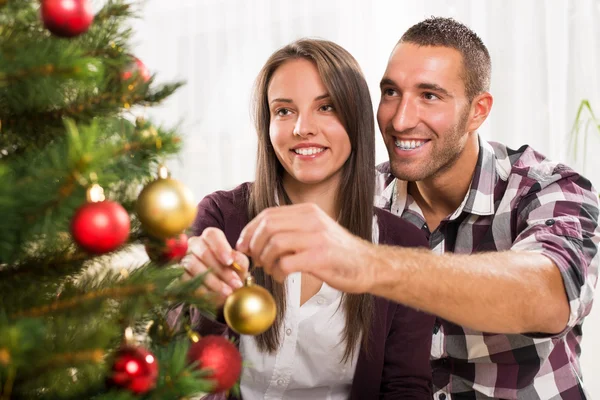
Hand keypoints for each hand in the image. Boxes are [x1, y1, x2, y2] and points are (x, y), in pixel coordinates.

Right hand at [182, 228, 248, 305]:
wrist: (220, 292)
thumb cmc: (231, 273)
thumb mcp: (240, 267)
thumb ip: (240, 260)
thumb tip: (234, 258)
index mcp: (210, 238)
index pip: (212, 234)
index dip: (220, 247)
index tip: (229, 261)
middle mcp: (194, 244)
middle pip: (203, 251)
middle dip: (220, 269)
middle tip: (235, 284)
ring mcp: (183, 258)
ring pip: (192, 264)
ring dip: (212, 280)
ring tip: (227, 292)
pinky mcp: (176, 274)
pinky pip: (185, 279)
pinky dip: (201, 289)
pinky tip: (213, 297)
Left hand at [236, 203, 375, 292]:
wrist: (369, 266)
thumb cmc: (339, 253)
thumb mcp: (315, 231)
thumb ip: (291, 229)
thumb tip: (258, 238)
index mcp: (308, 211)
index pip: (268, 214)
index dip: (250, 230)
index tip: (243, 246)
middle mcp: (312, 220)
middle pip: (268, 226)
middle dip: (254, 245)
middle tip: (254, 260)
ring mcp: (317, 238)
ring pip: (274, 243)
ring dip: (265, 260)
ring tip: (270, 270)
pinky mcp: (321, 257)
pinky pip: (286, 263)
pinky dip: (277, 272)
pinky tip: (281, 277)